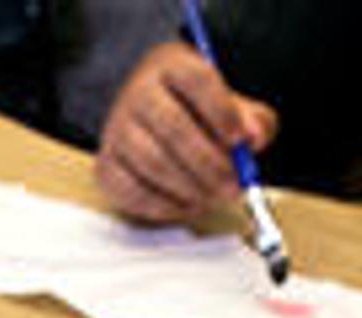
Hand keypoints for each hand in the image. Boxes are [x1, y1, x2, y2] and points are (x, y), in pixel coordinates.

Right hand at [93, 42, 274, 225]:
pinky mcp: (106, 165)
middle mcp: (138, 92)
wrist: (152, 124)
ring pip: (154, 162)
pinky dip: (166, 206)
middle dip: (210, 163)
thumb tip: (254, 136)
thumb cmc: (197, 115)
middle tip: (233, 186)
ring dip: (191, 188)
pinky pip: (134, 191)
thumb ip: (253, 120)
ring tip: (214, 197)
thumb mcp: (231, 106)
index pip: (196, 80)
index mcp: (171, 66)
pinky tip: (188, 204)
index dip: (221, 111)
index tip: (240, 140)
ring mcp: (117, 129)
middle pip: (174, 127)